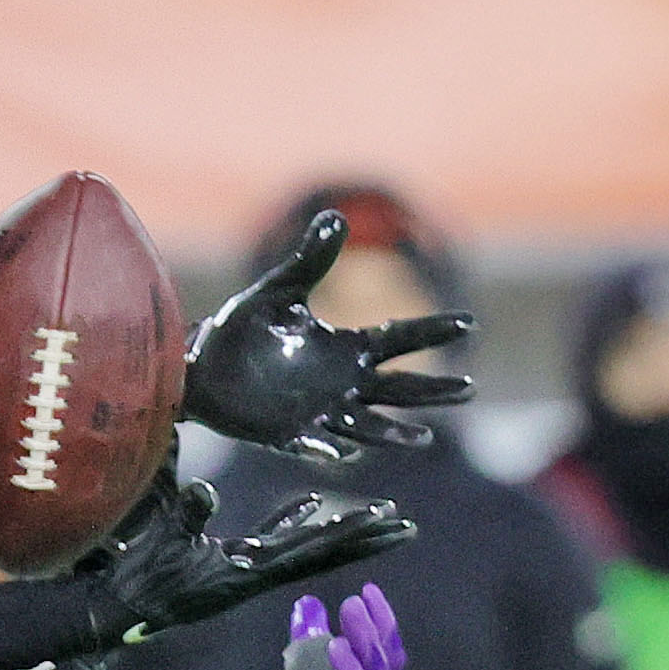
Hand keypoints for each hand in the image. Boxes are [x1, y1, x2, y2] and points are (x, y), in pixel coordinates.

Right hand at [80, 464, 414, 650]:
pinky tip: (310, 506)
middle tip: (409, 525)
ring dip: (340, 531)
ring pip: (304, 547)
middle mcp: (259, 572)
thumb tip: (208, 487)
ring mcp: (247, 569)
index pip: (315, 549)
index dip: (354, 533)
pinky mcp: (230, 564)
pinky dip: (294, 522)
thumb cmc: (141, 580)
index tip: (393, 521)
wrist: (121, 609)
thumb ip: (187, 516)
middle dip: (366, 538)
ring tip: (377, 516)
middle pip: (324, 553)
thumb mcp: (162, 545)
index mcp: (251, 570)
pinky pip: (273, 541)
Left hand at [183, 211, 475, 461]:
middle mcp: (343, 384)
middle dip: (432, 391)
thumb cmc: (243, 331)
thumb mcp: (278, 291)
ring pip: (368, 427)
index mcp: (346, 348)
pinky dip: (327, 449)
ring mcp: (320, 413)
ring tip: (423, 438)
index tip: (469, 322)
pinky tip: (342, 453)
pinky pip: (314, 445)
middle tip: (470, 388)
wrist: (199, 368)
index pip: (399, 339)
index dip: (432, 331)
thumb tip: (334, 217)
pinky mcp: (289, 435)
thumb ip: (310, 260)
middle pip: (399, 389)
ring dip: (393, 433)